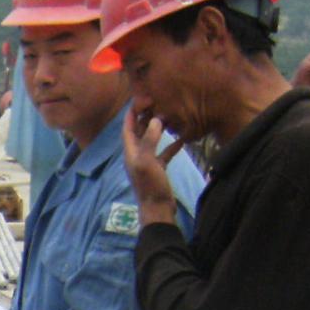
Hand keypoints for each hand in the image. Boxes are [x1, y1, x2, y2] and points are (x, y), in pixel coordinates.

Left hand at [120, 103, 182, 222]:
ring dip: (159, 129)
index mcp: (130, 152)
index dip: (131, 114)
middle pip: (139, 132)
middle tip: (157, 104)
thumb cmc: (150, 185)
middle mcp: (136, 155)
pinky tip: (182, 138)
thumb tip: (155, 120)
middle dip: (145, 118)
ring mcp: (147, 163)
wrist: (157, 209)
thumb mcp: (147, 161)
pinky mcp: (158, 169)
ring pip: (152, 141)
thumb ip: (149, 140)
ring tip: (169, 116)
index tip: (139, 100)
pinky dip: (171, 144)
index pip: (127, 128)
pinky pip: (164, 153)